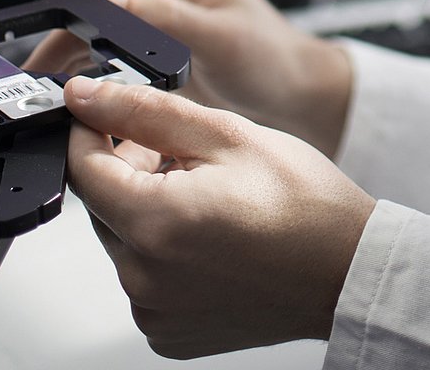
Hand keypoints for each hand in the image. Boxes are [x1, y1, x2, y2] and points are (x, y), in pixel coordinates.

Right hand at [0, 0, 353, 154]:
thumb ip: (165, 15)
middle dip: (42, 7)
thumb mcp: (220, 36)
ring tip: (30, 78)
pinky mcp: (157, 49)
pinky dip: (82, 70)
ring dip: (60, 49)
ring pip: (91, 26)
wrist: (302, 100)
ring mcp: (157, 16)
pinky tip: (64, 92)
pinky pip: (105, 52)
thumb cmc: (272, 61)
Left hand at [64, 76, 376, 357]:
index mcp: (155, 226)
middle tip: (185, 154)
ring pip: (124, 241)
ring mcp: (155, 313)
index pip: (81, 168)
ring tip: (207, 195)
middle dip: (130, 171)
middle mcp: (144, 280)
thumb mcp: (226, 135)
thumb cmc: (305, 205)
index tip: (111, 115)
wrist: (349, 269)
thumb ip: (145, 111)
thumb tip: (86, 96)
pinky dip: (164, 252)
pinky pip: (144, 278)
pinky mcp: (168, 333)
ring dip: (148, 210)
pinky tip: (209, 234)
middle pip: (103, 206)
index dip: (92, 131)